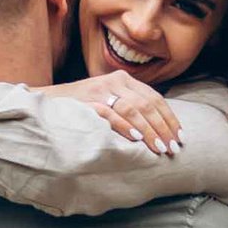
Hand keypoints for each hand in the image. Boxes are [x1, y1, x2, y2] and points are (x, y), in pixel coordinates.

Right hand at [68, 71, 182, 154]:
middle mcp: (115, 81)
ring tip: (159, 147)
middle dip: (163, 128)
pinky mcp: (88, 102)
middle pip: (147, 104)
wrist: (48, 103)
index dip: (169, 118)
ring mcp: (101, 90)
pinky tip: (137, 139)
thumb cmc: (82, 107)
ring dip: (149, 130)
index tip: (179, 137)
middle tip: (172, 148)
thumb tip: (157, 129)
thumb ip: (129, 107)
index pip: (154, 98)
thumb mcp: (109, 100)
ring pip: (133, 109)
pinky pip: (111, 114)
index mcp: (124, 79)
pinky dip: (125, 127)